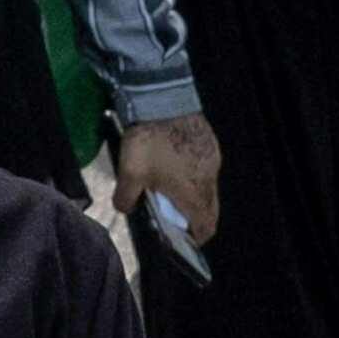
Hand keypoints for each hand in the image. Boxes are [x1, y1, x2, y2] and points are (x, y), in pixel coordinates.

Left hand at [109, 111, 222, 254]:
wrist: (163, 98)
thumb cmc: (148, 141)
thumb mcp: (129, 173)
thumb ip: (126, 198)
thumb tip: (126, 208)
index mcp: (194, 193)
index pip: (206, 226)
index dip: (197, 238)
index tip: (185, 239)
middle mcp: (210, 178)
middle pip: (209, 208)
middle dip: (194, 216)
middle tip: (175, 215)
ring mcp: (212, 158)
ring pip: (208, 185)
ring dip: (194, 192)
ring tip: (172, 188)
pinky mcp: (210, 141)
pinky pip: (206, 165)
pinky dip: (194, 172)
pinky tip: (176, 163)